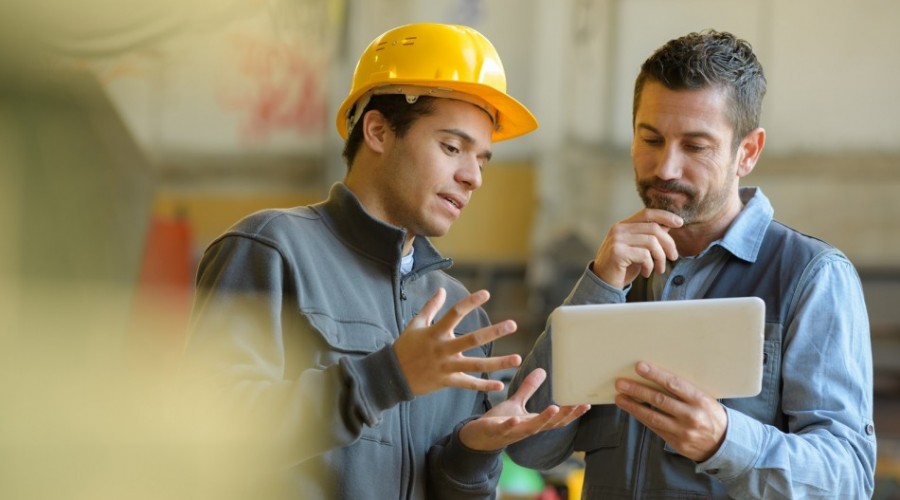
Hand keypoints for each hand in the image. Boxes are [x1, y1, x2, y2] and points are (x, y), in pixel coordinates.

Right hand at [393, 288, 521, 395]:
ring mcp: (446, 367)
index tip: (487, 293)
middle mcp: (443, 349)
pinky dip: (484, 386)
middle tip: (512, 325)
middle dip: (493, 332)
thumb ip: (430, 308)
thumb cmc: (404, 347)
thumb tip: (441, 290)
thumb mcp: (415, 325)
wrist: (392, 375)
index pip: (455, 313)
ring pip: (476, 365)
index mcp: (435, 333)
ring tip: (518, 358)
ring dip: (498, 363)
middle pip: (472, 340)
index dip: (470, 302)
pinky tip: (500, 385)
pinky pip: (468, 384)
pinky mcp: (447, 381)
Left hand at [458, 368, 590, 450]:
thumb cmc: (499, 421)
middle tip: (579, 405)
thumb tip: (542, 371)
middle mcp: (526, 429)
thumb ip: (529, 389)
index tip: (587, 403)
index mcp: (533, 422)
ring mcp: (512, 431)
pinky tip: (516, 419)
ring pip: (531, 428)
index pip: (557, 419)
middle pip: (550, 424)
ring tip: (555, 408)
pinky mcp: (496, 431)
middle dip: (565, 415)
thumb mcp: (516, 403)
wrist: (477, 438)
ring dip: (543, 419)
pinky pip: (505, 429)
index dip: (572, 413)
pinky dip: (511, 425)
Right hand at [591, 209, 682, 288]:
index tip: (680, 223)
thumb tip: (669, 225)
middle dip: (668, 243)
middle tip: (673, 257)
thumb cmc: (622, 267)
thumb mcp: (638, 249)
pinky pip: (644, 255)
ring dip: (660, 257)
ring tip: (659, 269)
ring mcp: (617, 240)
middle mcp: (618, 229)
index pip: (647, 213)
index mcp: (623, 225)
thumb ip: (649, 236)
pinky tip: (646, 273)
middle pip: (653, 228)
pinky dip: (650, 266)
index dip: (665, 216)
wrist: (603, 283)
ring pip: (652, 242)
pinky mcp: (617, 252)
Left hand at [614, 361, 726, 461]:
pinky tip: (631, 409)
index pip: (674, 384)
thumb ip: (684, 390)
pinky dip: (641, 417)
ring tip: (620, 397)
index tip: (639, 367)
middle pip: (659, 400)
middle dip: (637, 390)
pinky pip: (655, 428)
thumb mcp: (704, 398)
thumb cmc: (711, 414)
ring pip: (653, 416)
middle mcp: (691, 415)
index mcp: (700, 399)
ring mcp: (683, 431)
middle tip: (621, 383)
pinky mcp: (677, 442)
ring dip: (633, 406)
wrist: (725, 443)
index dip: (655, 375)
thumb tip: (657, 376)